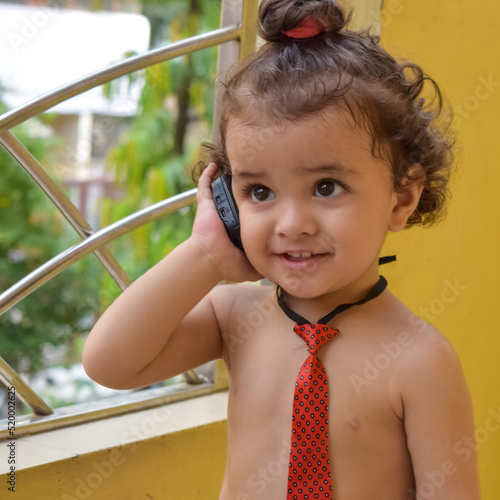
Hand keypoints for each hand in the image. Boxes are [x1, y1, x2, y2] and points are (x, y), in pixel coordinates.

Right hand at [191, 163, 262, 282]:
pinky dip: (208, 174)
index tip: (273, 192)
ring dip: (228, 178)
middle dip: (246, 186)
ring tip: (241, 165)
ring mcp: (216, 209)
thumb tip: (284, 262)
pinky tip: (214, 165)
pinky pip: (204, 185)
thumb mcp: (253, 265)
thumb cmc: (229, 264)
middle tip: (260, 174)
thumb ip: (268, 263)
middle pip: (237, 197)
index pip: (251, 210)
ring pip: (222, 188)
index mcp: (238, 227)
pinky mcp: (205, 205)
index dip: (260, 202)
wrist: (211, 260)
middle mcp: (228, 216)